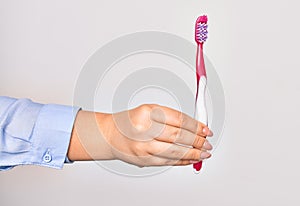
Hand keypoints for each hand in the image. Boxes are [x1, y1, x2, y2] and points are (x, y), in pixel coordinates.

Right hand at [68, 104, 212, 166]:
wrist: (110, 135)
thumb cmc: (131, 121)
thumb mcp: (150, 111)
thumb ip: (172, 118)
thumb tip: (196, 126)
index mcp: (147, 113)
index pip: (178, 119)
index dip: (196, 126)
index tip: (206, 129)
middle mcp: (144, 130)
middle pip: (178, 136)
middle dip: (197, 141)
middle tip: (207, 143)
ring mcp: (143, 147)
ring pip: (174, 152)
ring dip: (193, 154)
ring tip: (204, 153)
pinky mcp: (143, 160)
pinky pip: (167, 162)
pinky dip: (182, 162)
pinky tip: (191, 160)